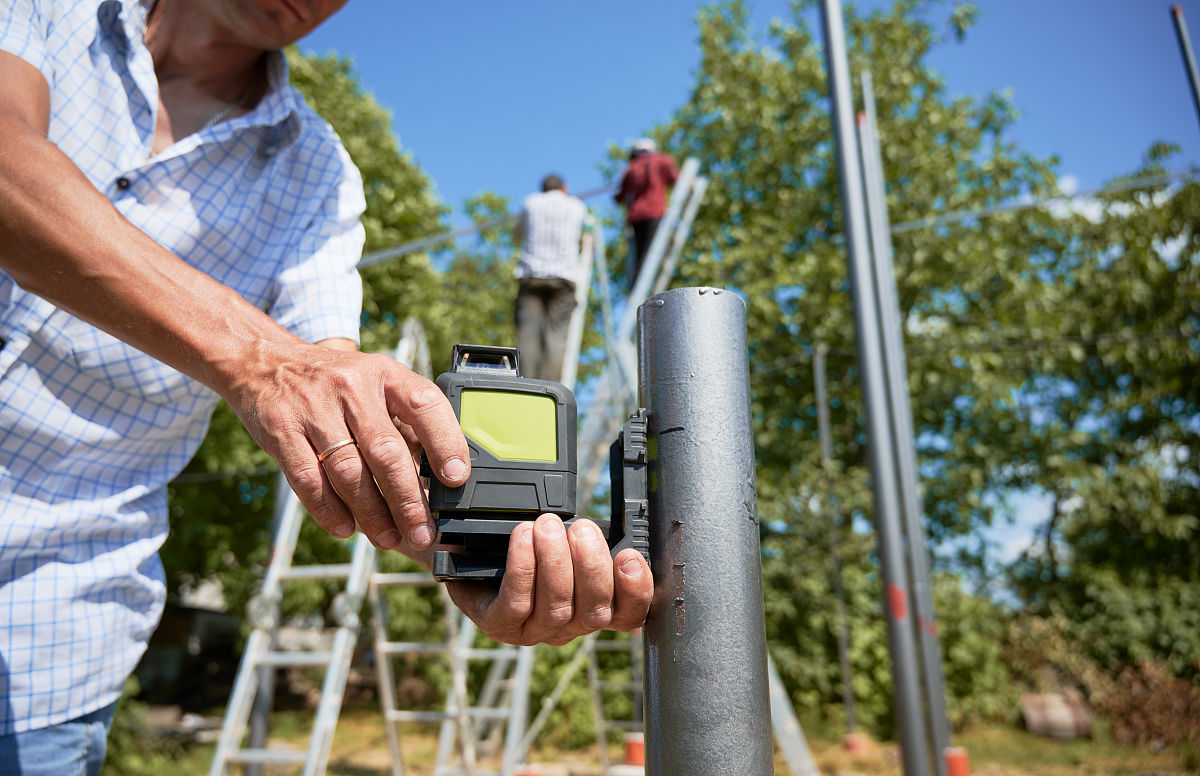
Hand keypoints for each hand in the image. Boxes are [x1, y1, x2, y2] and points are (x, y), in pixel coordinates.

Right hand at [228, 340, 469, 552]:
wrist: (265, 362)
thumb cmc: (336, 384)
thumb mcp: (377, 384)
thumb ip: (406, 423)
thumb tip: (441, 478)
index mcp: (385, 374)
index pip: (425, 405)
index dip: (445, 442)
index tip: (456, 479)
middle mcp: (352, 387)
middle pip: (385, 451)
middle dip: (408, 500)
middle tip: (423, 532)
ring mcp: (313, 407)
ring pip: (348, 471)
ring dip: (371, 513)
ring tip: (388, 538)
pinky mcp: (281, 429)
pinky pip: (309, 479)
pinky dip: (329, 510)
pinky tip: (346, 528)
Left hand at [446, 514, 653, 645]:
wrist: (474, 554)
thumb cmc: (530, 547)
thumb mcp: (568, 542)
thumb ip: (593, 543)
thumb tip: (618, 528)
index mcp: (593, 608)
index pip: (627, 614)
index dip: (636, 591)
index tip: (630, 556)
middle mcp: (568, 626)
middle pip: (594, 611)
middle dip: (592, 566)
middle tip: (582, 529)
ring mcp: (533, 630)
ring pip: (557, 607)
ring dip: (555, 562)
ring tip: (548, 526)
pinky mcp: (500, 625)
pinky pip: (517, 602)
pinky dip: (523, 567)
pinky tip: (523, 538)